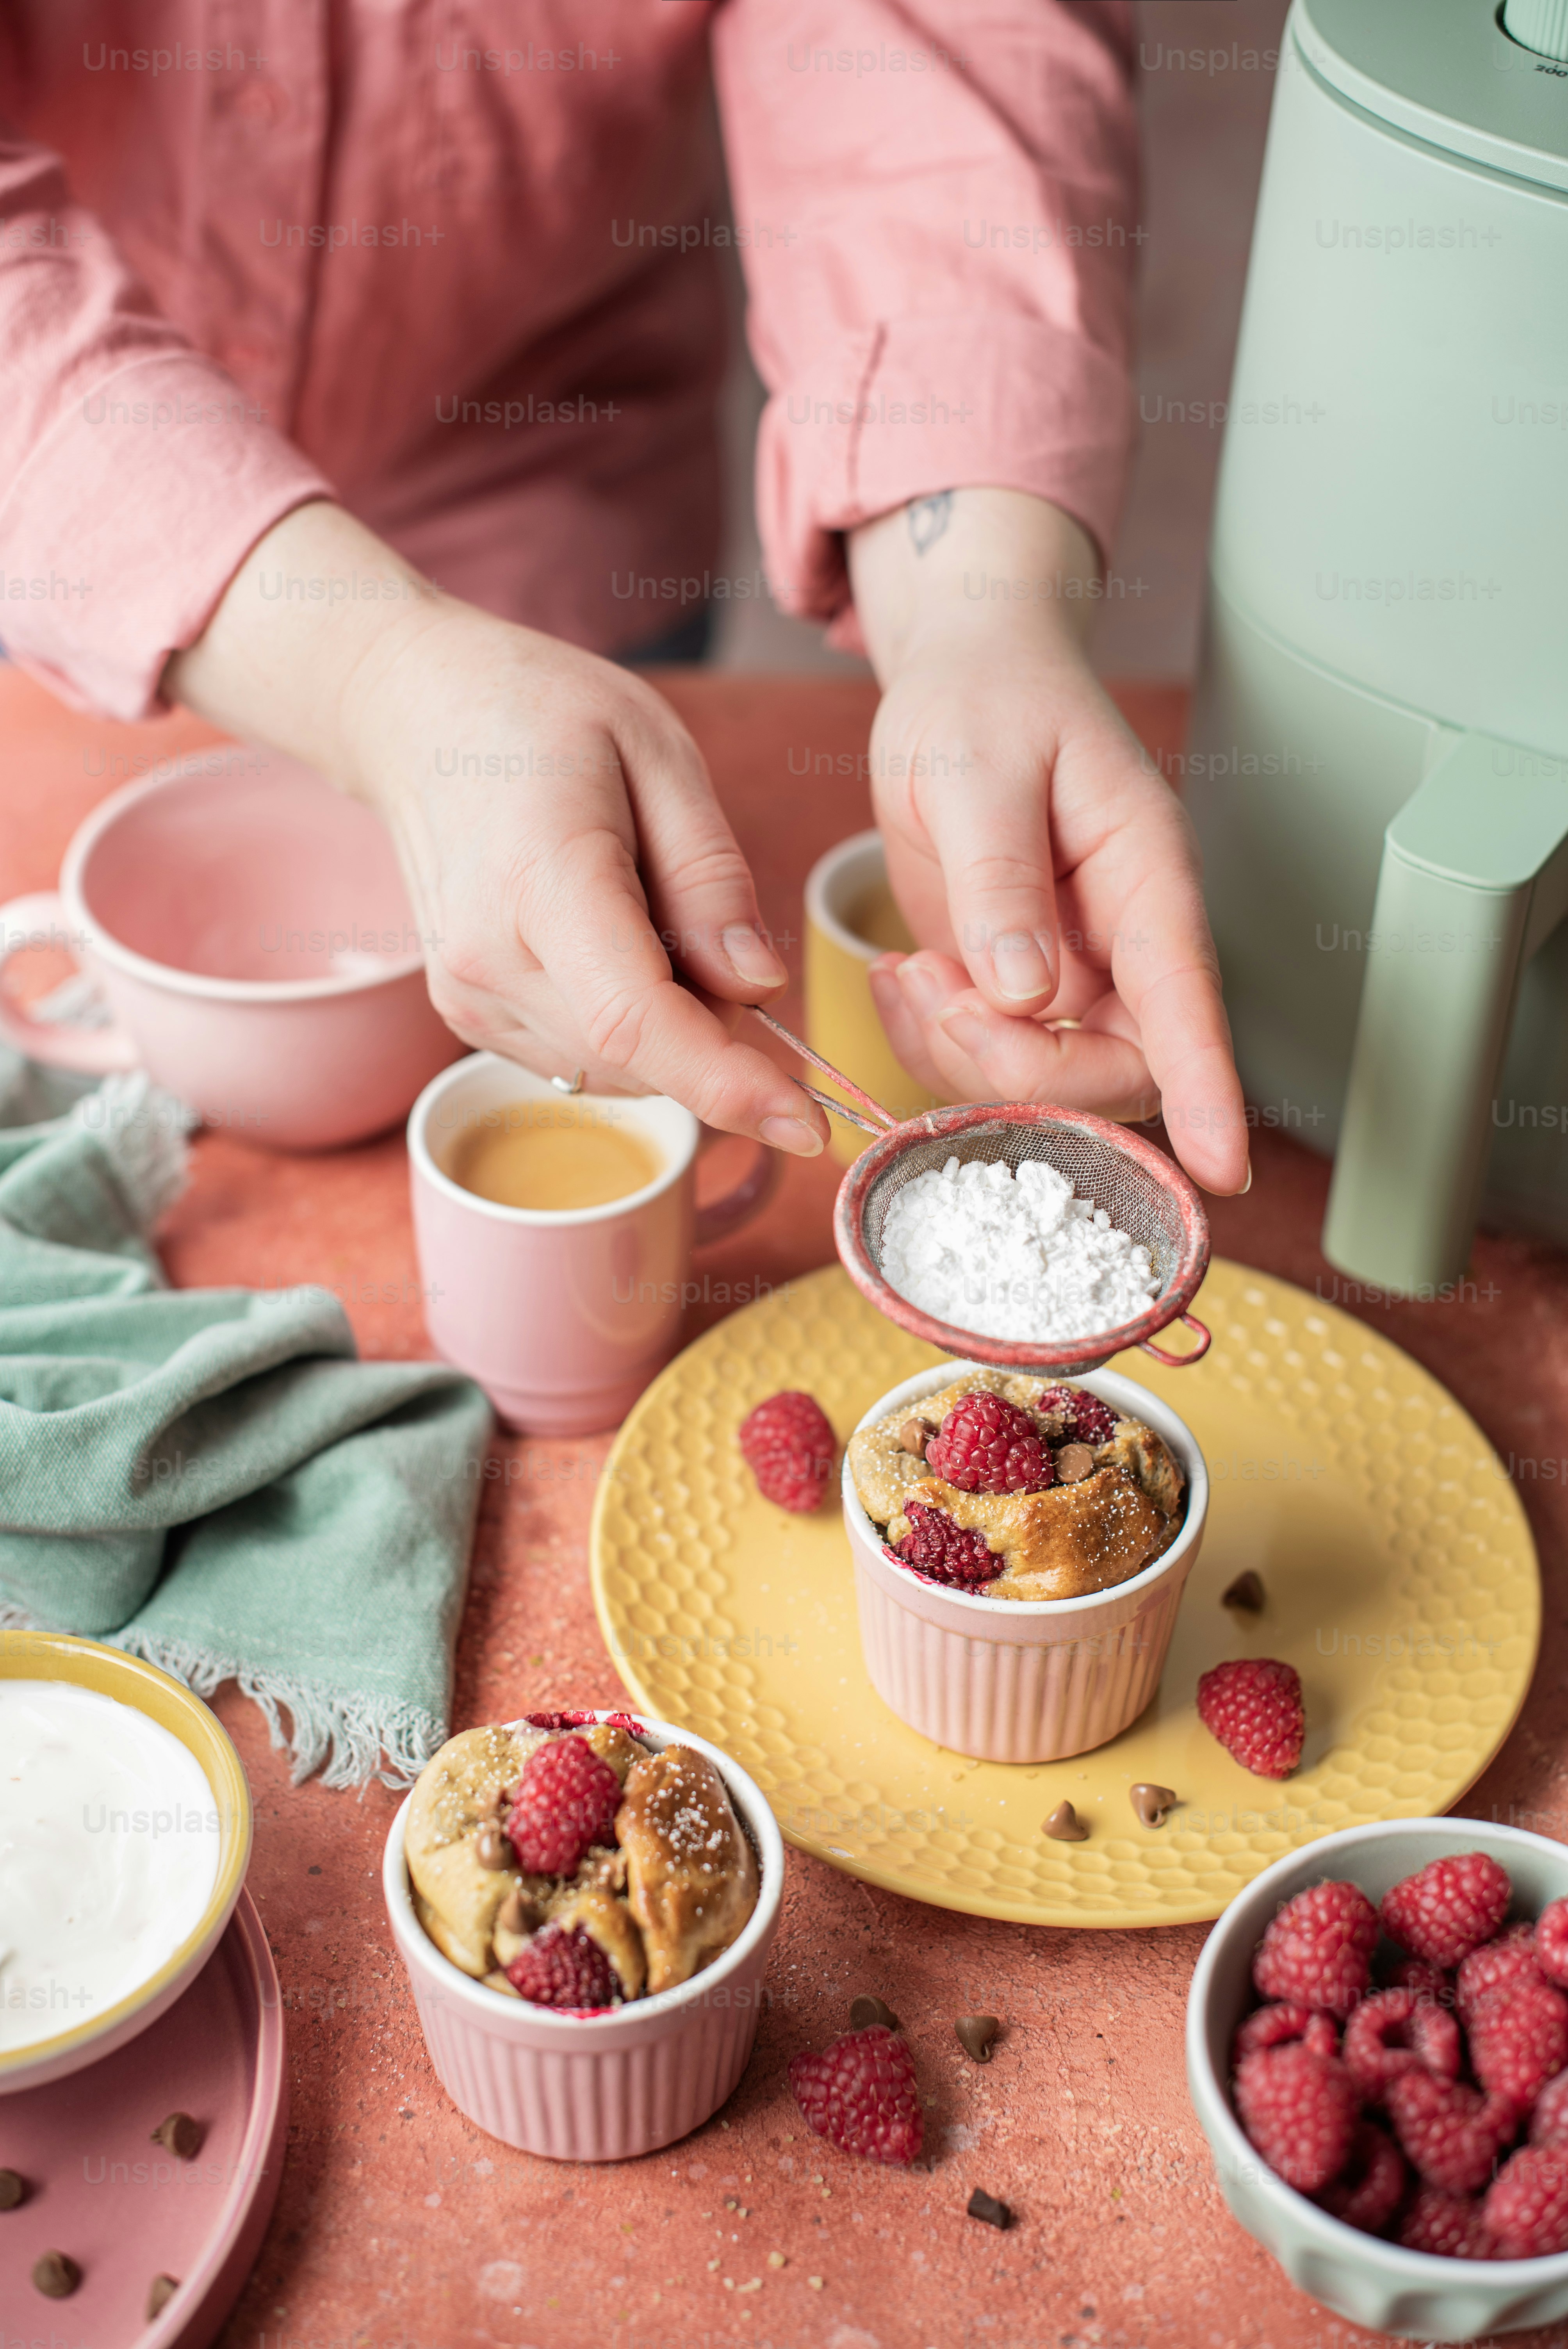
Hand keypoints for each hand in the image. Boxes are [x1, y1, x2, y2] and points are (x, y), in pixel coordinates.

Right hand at [166, 503, 828, 1154]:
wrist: (416, 713)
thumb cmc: (542, 715)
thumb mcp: (658, 755)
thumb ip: (710, 879)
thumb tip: (759, 989)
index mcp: (540, 881)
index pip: (638, 1021)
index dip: (729, 1085)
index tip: (811, 1129)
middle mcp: (489, 960)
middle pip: (642, 1055)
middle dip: (717, 1030)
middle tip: (716, 930)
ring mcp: (469, 997)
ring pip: (618, 1067)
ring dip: (671, 1025)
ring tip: (646, 910)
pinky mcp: (469, 1016)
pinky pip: (584, 1056)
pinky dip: (629, 1025)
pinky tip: (613, 940)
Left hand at [847, 490, 1247, 1192]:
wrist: (964, 681)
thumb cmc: (987, 701)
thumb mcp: (977, 769)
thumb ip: (1000, 878)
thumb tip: (1024, 993)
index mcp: (1147, 876)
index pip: (1188, 1001)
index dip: (1208, 1089)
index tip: (1222, 1167)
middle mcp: (1124, 942)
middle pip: (1115, 1070)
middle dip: (1019, 1069)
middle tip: (937, 992)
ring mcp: (1075, 975)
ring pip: (1047, 1082)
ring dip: (963, 1058)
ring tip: (911, 972)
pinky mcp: (1021, 992)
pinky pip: (990, 1062)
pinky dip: (935, 1043)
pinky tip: (907, 978)